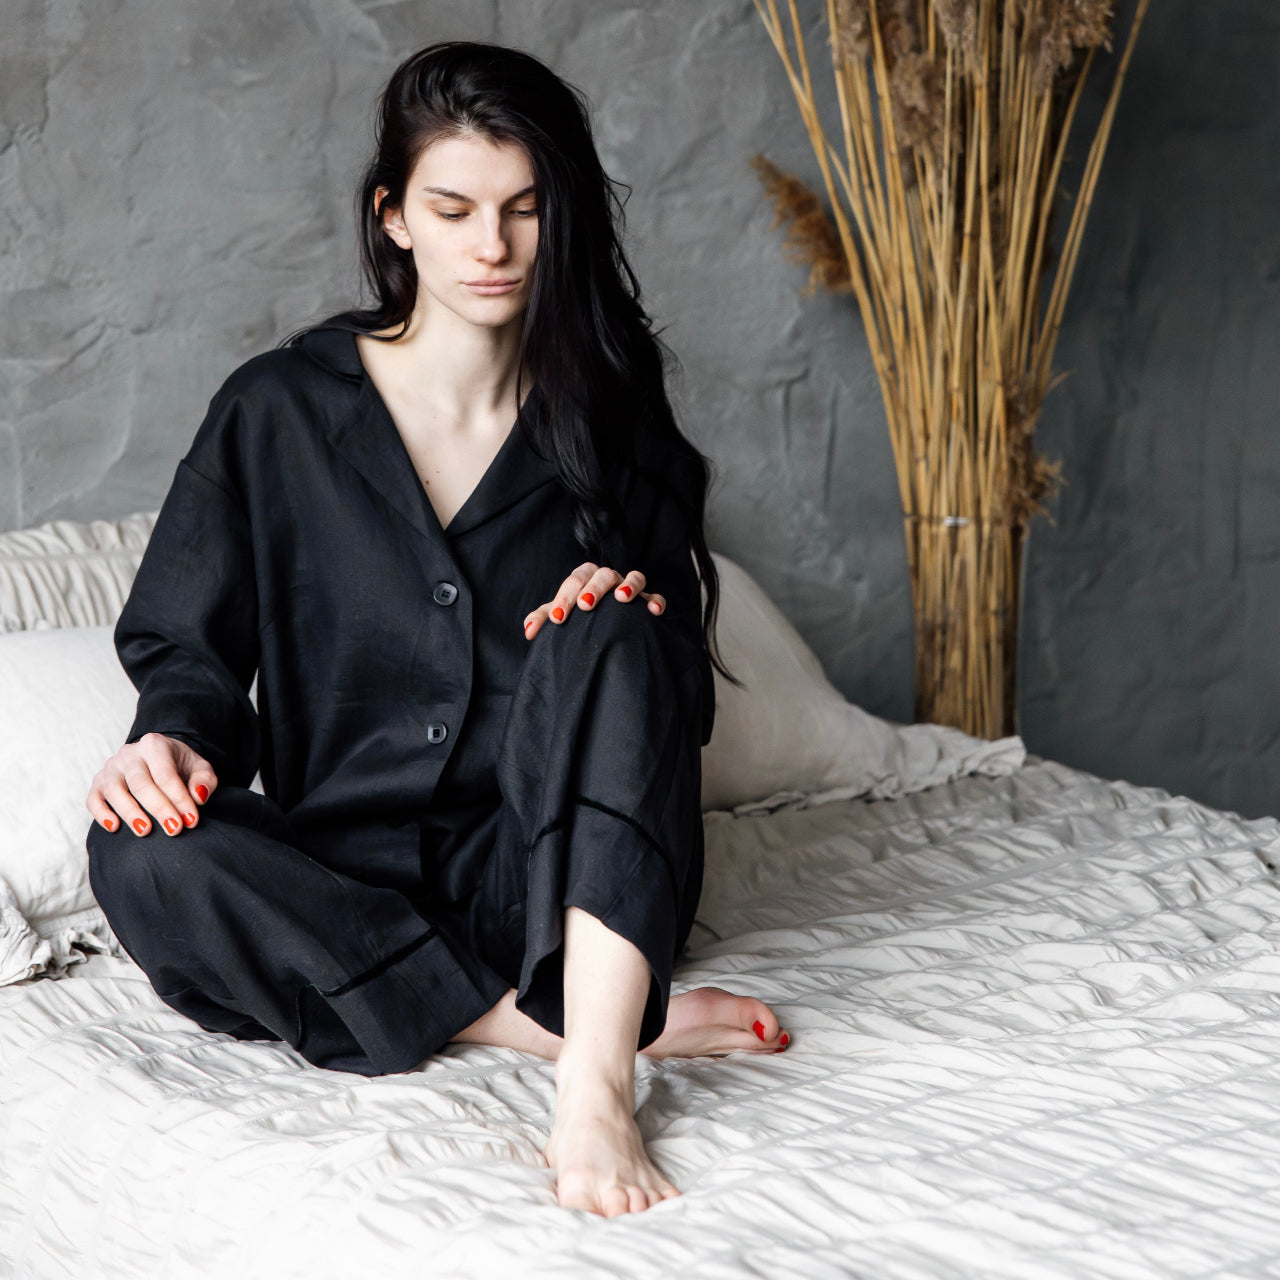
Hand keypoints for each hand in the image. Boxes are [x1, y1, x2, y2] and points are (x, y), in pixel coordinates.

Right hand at [86, 732, 218, 836]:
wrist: (158, 758)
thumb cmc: (180, 766)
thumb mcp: (199, 767)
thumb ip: (204, 780)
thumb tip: (198, 797)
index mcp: (155, 744)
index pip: (166, 775)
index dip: (179, 799)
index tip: (191, 820)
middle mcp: (129, 754)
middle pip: (141, 784)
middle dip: (159, 808)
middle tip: (174, 829)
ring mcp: (111, 768)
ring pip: (115, 791)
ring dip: (130, 813)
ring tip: (145, 831)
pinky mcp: (98, 783)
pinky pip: (93, 799)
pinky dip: (101, 814)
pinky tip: (114, 827)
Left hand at [522, 563, 664, 639]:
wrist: (602, 627)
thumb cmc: (578, 617)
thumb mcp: (560, 615)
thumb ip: (543, 619)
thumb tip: (529, 631)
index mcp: (585, 578)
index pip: (575, 580)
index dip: (565, 596)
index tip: (559, 618)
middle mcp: (608, 579)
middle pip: (603, 574)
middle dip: (594, 588)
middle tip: (585, 605)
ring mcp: (630, 588)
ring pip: (634, 577)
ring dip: (629, 585)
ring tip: (622, 599)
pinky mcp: (647, 602)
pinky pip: (655, 596)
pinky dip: (655, 601)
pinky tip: (653, 612)